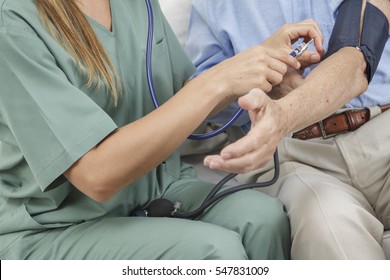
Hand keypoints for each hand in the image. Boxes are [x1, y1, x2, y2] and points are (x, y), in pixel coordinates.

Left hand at [204, 88, 288, 173]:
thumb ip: (252, 98)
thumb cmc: (268, 108)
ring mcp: (265, 154)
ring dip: (228, 167)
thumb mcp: (261, 97)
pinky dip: (232, 168)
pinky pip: (246, 168)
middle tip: (212, 162)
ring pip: (247, 166)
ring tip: (211, 163)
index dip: (239, 149)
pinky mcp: (261, 160)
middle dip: (230, 163)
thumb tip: (242, 101)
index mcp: (268, 128)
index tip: (223, 153)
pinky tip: (219, 164)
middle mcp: (268, 144)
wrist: (282, 119)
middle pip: (250, 159)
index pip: (254, 142)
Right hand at [205, 19, 323, 99]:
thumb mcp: (249, 56)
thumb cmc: (234, 69)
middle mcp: (262, 58)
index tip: (296, 65)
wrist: (222, 79)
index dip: (292, 61)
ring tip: (258, 81)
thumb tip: (284, 60)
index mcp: (260, 50)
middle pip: (283, 68)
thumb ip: (265, 56)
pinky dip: (263, 89)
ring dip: (271, 82)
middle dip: (278, 74)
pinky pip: (270, 87)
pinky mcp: (259, 82)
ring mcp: (261, 70)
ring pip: (278, 78)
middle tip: (268, 78)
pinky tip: (253, 86)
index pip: (283, 54)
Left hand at [262, 19, 324, 56]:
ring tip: (313, 49)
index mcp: (289, 29)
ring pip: (309, 27)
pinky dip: (309, 39)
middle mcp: (290, 27)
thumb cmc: (270, 57)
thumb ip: (303, 56)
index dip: (318, 39)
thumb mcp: (288, 57)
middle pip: (312, 25)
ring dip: (314, 37)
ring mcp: (290, 29)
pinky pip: (304, 32)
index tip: (319, 50)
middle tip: (319, 50)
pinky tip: (306, 48)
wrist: (259, 58)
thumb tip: (318, 56)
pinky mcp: (290, 34)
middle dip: (318, 36)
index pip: (311, 28)